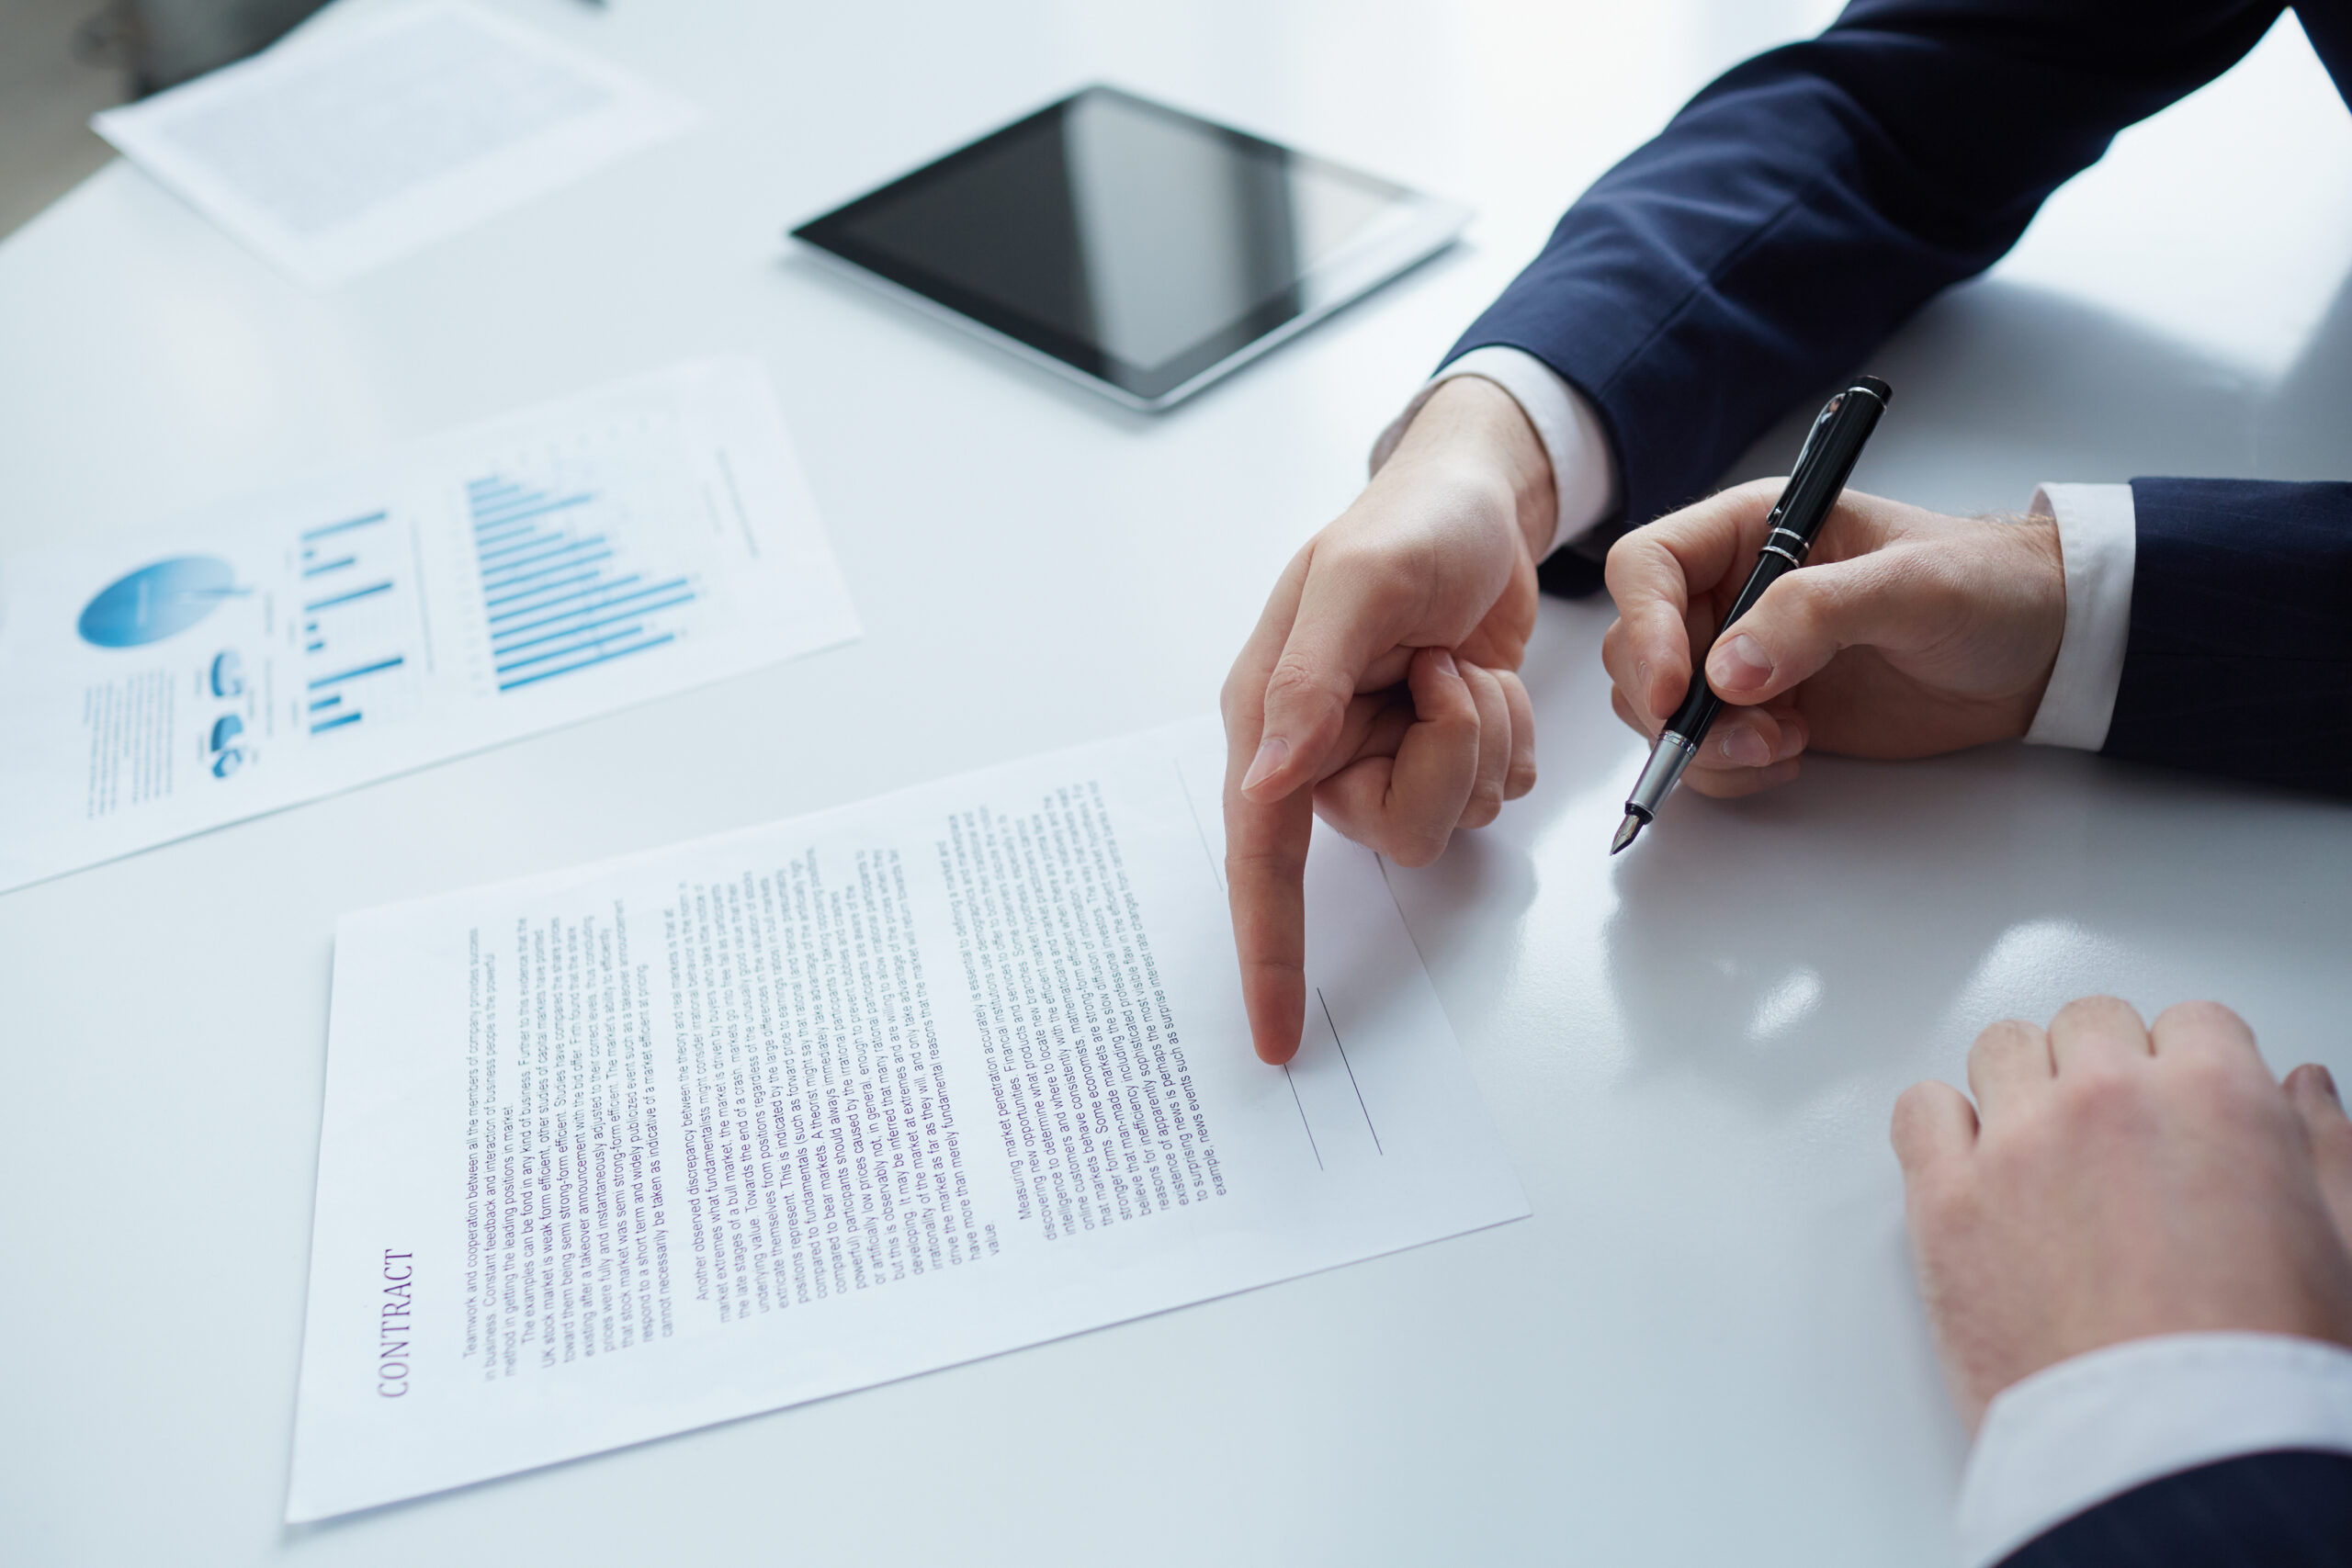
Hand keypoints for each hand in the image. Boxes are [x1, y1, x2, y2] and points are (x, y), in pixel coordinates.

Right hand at [1222, 378, 1550, 1062]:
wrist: (1482, 498)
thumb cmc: (1407, 524)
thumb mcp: (1357, 582)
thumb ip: (1309, 678)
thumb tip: (1267, 779)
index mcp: (1270, 719)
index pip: (1260, 857)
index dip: (1268, 952)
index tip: (1275, 1038)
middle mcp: (1320, 753)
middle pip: (1390, 831)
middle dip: (1443, 752)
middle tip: (1440, 669)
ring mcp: (1384, 757)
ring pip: (1451, 819)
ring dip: (1483, 738)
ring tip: (1463, 665)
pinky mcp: (1443, 754)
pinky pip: (1493, 796)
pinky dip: (1509, 738)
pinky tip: (1488, 680)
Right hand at [1601, 483, 2066, 796]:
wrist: (2041, 649)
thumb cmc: (1988, 587)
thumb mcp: (1912, 585)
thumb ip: (1816, 613)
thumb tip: (1727, 670)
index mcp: (1750, 533)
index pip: (1648, 567)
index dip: (1645, 626)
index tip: (1674, 690)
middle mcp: (1731, 593)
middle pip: (1637, 649)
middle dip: (1672, 705)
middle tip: (1748, 735)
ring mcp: (1743, 659)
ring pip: (1660, 711)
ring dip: (1705, 745)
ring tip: (1787, 743)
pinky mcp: (1764, 714)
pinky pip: (1704, 753)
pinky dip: (1731, 770)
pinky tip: (1796, 752)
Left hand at [1893, 997, 2351, 1432]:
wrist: (2173, 1462)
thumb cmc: (2259, 1373)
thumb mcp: (2345, 1251)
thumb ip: (2327, 1153)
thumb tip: (2302, 1088)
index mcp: (2216, 1097)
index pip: (2192, 1023)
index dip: (2190, 1071)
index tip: (2180, 1107)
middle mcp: (2107, 1101)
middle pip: (2089, 1025)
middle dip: (2106, 1070)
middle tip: (2116, 1139)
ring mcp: (2015, 1145)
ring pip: (2001, 1051)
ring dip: (2023, 1087)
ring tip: (2046, 1152)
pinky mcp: (1943, 1201)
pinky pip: (1919, 1111)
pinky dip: (1942, 1128)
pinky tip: (1974, 1166)